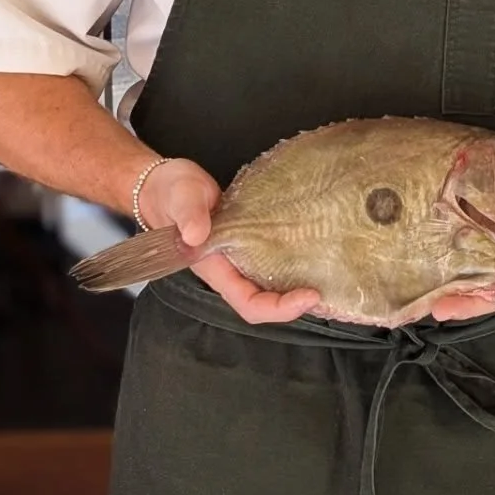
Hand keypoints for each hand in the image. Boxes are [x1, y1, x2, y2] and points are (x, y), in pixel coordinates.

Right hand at [140, 158, 319, 324]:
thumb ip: (188, 215)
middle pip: (266, 302)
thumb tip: (197, 235)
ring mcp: (240, 258)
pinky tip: (315, 250)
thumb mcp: (180, 197)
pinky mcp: (249, 241)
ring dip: (298, 285)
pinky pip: (274, 260)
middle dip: (296, 303)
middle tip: (329, 290)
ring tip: (330, 275)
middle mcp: (230, 270)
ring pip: (271, 285)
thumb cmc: (170, 194)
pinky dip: (294, 262)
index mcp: (215, 269)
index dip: (278, 308)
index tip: (308, 295)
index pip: (249, 303)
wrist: (164, 186)